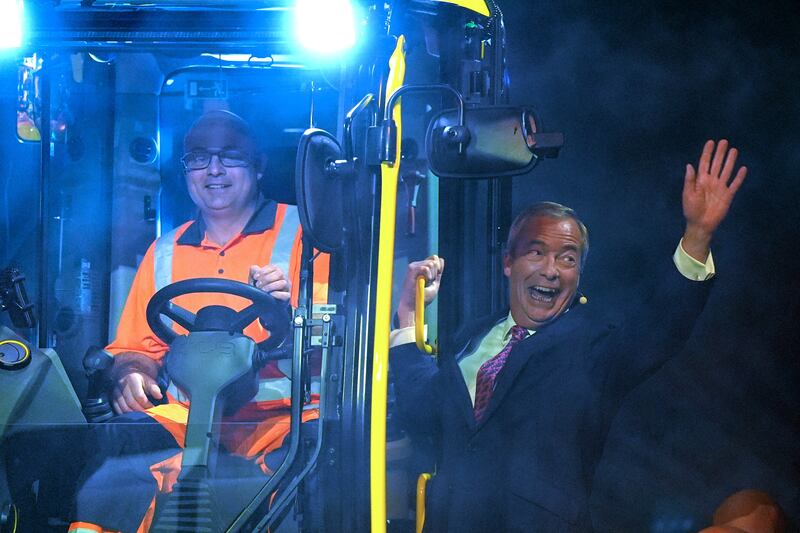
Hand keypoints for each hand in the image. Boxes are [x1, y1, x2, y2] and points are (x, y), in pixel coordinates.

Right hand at [112, 371, 162, 412]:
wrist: (128, 374)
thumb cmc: (141, 379)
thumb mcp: (149, 381)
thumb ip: (154, 388)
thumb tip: (159, 396)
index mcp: (132, 379)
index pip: (139, 395)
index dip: (146, 403)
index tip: (153, 408)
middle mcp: (122, 385)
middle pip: (131, 402)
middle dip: (140, 410)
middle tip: (148, 414)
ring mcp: (116, 392)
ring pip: (123, 407)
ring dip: (133, 414)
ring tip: (141, 416)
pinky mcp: (112, 398)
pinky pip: (117, 409)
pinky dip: (125, 414)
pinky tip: (132, 416)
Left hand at [249, 264, 290, 301]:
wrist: (264, 302)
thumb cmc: (261, 287)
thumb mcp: (255, 278)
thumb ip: (254, 271)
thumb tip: (255, 269)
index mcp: (276, 271)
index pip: (273, 267)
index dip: (263, 271)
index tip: (255, 277)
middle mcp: (283, 278)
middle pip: (279, 273)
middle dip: (266, 279)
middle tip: (258, 285)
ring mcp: (287, 287)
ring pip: (282, 283)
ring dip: (270, 286)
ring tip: (263, 290)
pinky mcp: (287, 297)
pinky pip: (286, 295)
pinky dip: (277, 294)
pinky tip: (270, 295)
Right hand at [396, 255, 444, 327]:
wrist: (413, 306)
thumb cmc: (423, 297)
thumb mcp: (434, 283)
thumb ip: (438, 272)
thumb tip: (441, 259)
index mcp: (422, 268)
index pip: (434, 258)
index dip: (438, 267)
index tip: (435, 278)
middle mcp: (417, 265)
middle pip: (434, 260)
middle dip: (435, 273)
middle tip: (428, 283)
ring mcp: (414, 266)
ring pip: (430, 264)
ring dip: (431, 276)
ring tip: (425, 283)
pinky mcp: (411, 270)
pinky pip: (425, 268)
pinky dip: (428, 276)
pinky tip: (424, 282)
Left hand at [682, 139, 746, 260]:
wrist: (701, 224)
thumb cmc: (691, 210)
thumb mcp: (688, 194)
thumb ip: (690, 180)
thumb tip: (689, 165)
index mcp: (700, 180)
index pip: (704, 163)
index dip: (707, 153)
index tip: (711, 142)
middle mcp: (711, 181)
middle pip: (717, 164)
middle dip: (720, 153)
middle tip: (724, 141)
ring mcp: (720, 187)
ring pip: (726, 171)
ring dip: (730, 161)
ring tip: (734, 149)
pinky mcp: (728, 195)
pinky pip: (735, 184)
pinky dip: (739, 177)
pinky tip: (743, 168)